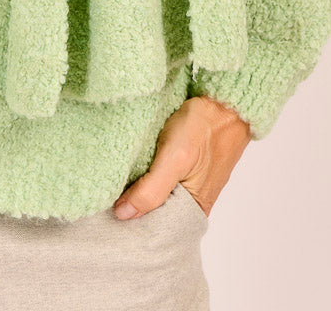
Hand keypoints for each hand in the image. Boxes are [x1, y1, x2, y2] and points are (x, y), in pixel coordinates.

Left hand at [113, 94, 250, 219]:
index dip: (133, 224)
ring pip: (156, 195)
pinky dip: (146, 174)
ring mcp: (187, 183)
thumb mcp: (174, 159)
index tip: (108, 216)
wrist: (224, 102)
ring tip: (113, 183)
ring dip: (138, 189)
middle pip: (155, 214)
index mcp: (194, 210)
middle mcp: (191, 202)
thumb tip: (123, 215)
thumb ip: (151, 190)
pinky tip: (131, 168)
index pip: (157, 229)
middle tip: (106, 197)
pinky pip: (160, 178)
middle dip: (133, 207)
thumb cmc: (204, 129)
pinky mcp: (182, 166)